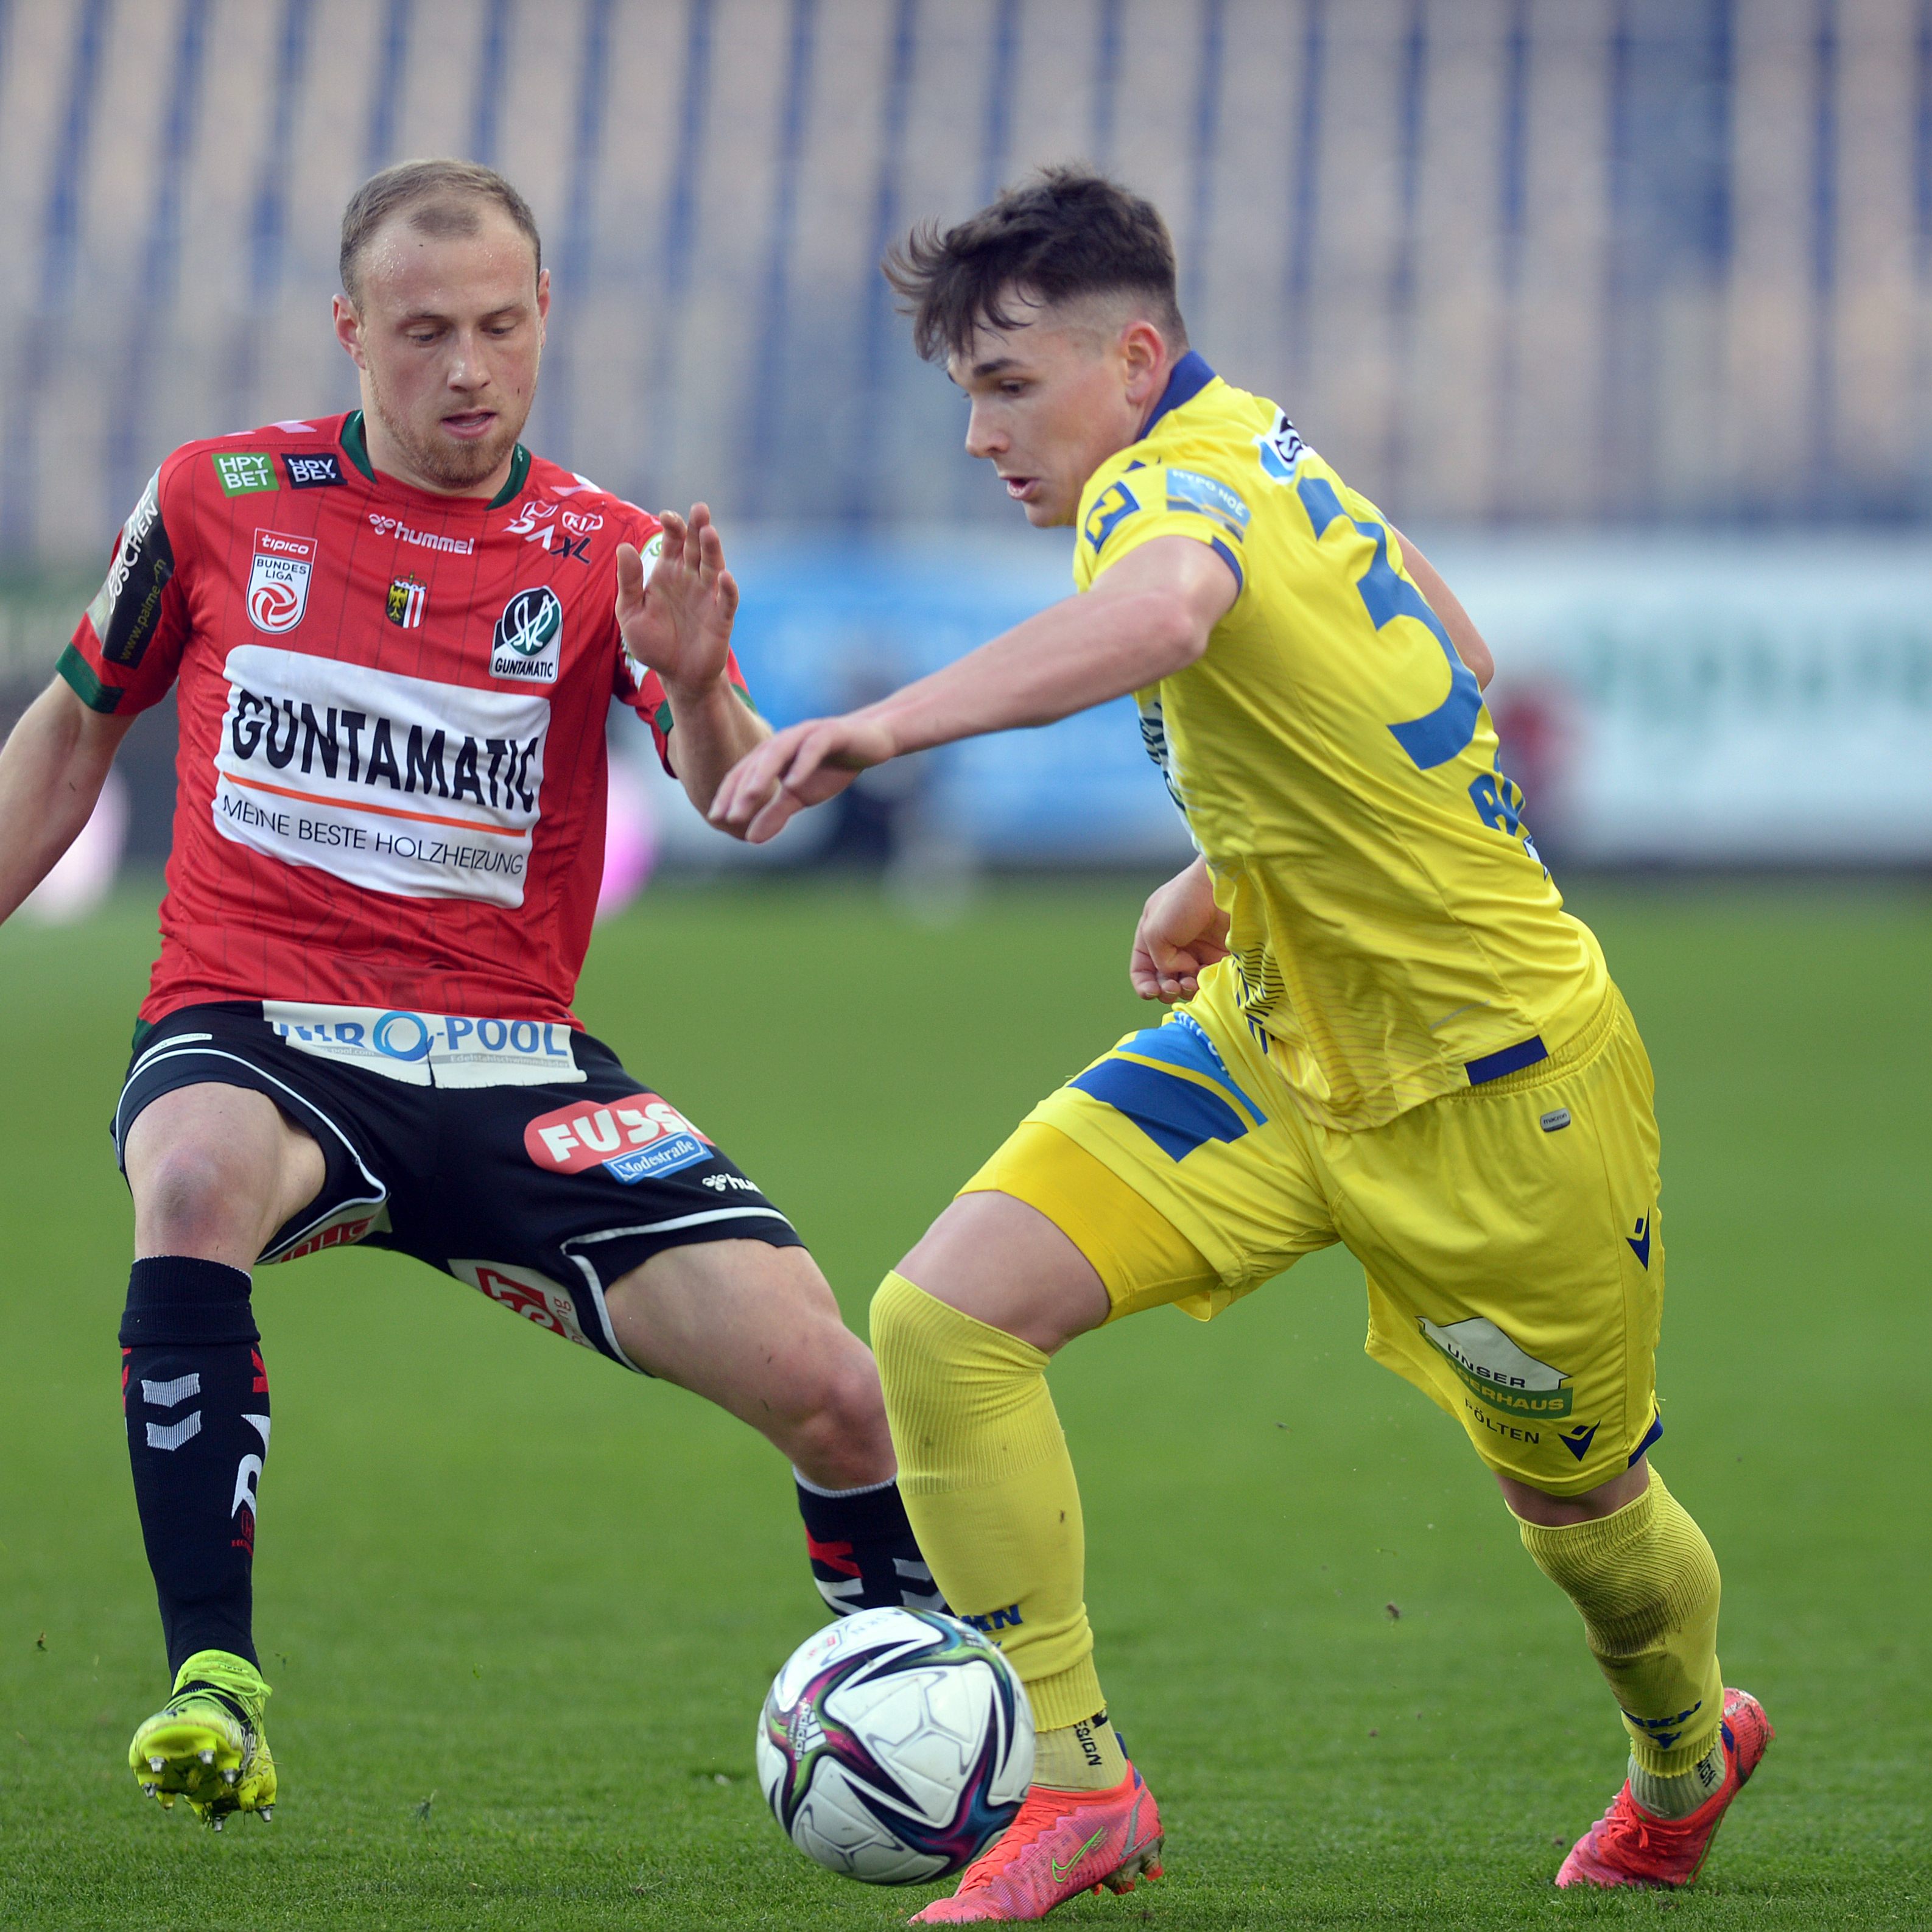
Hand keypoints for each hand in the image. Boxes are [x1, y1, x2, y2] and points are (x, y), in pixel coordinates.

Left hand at [615, 504, 738, 697]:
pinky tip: (725, 577)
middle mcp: (691, 579)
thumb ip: (628, 582)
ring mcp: (708, 596)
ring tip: (709, 532)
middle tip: (700, 509)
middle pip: (696, 547)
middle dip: (698, 527)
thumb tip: (623, 547)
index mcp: (668, 573)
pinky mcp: (721, 618)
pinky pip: (727, 600)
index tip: (667, 516)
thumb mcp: (630, 612)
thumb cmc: (652, 642)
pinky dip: (728, 588)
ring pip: (713, 566)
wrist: (676, 675)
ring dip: (713, 549)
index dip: (673, 527)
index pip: (673, 542)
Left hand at [709, 713, 898, 843]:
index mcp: (771, 755)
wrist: (871, 741)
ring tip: (751, 797)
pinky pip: (812, 748)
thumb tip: (750, 840)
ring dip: (762, 775)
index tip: (715, 820)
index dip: (727, 796)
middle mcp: (782, 741)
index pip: (743, 775)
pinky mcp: (830, 733)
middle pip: (754, 764)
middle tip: (727, 817)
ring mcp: (805, 734)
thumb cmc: (830, 767)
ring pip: (777, 752)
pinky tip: (793, 783)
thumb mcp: (800, 796)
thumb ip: (775, 814)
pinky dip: (802, 764)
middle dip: (739, 791)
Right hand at [1129, 858, 1229, 1001]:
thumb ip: (1158, 959)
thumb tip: (1179, 972)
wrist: (1224, 886)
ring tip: (1190, 984)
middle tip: (1173, 988)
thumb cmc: (1185, 902)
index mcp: (1152, 935)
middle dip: (1165, 989)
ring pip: (1186, 983)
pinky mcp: (1218, 955)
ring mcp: (1197, 951)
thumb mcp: (1155, 930)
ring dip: (1184, 990)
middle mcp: (1173, 945)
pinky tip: (1203, 980)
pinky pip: (1207, 979)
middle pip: (1164, 980)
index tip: (1151, 993)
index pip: (1142, 969)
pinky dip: (1203, 985)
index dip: (1144, 985)